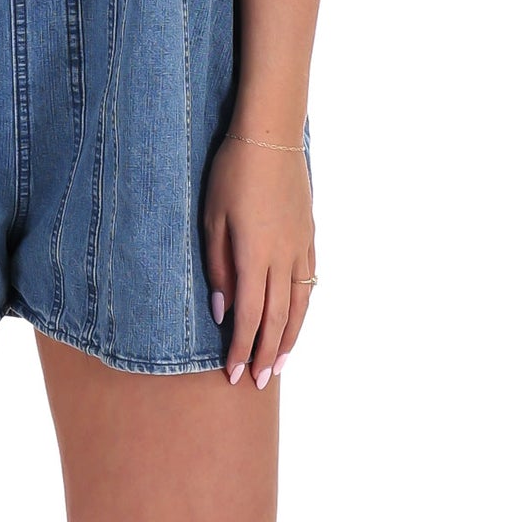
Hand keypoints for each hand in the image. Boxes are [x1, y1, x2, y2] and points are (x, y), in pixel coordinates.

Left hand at [202, 134, 315, 388]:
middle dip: (266, 354)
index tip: (233, 374)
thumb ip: (218, 267)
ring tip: (280, 365)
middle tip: (258, 384)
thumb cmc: (231, 174)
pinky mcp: (309, 236)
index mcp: (254, 255)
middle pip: (277, 318)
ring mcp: (301, 247)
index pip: (250, 315)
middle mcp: (283, 258)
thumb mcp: (212, 218)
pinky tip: (295, 321)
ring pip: (298, 306)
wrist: (271, 138)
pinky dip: (302, 310)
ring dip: (289, 339)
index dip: (242, 348)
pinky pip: (309, 283)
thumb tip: (224, 310)